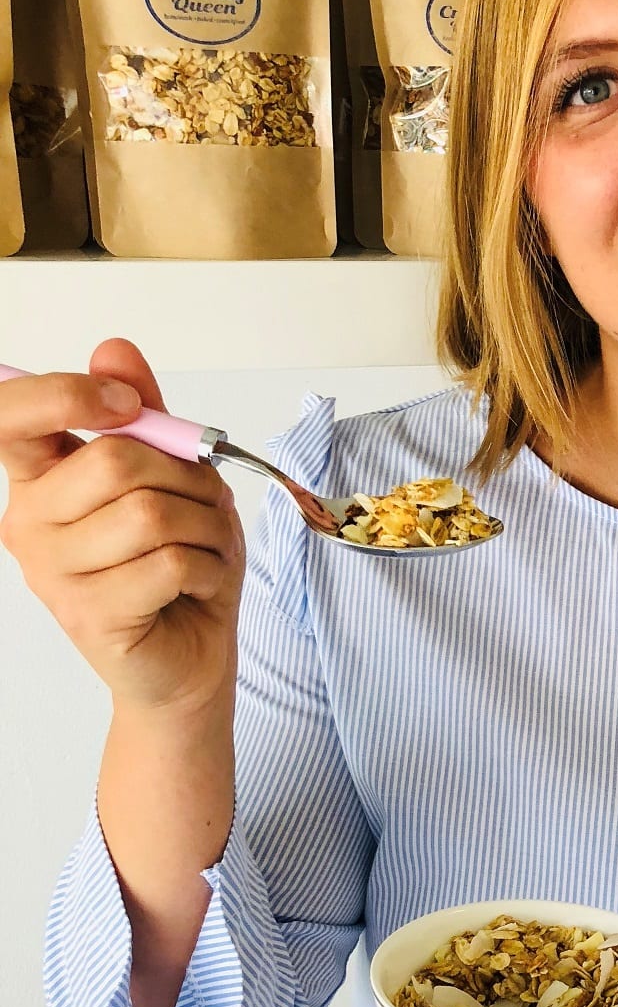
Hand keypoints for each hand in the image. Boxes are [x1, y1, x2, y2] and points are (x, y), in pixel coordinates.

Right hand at [0, 338, 243, 715]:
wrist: (189, 657)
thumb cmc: (179, 568)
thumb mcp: (173, 479)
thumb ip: (146, 417)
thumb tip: (114, 349)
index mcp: (41, 479)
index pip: (12, 414)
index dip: (67, 393)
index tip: (125, 404)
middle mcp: (30, 521)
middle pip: (114, 461)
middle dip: (187, 478)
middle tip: (206, 506)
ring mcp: (52, 571)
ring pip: (150, 514)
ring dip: (207, 528)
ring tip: (206, 550)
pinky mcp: (87, 612)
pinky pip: (168, 564)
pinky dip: (208, 568)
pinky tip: (200, 585)